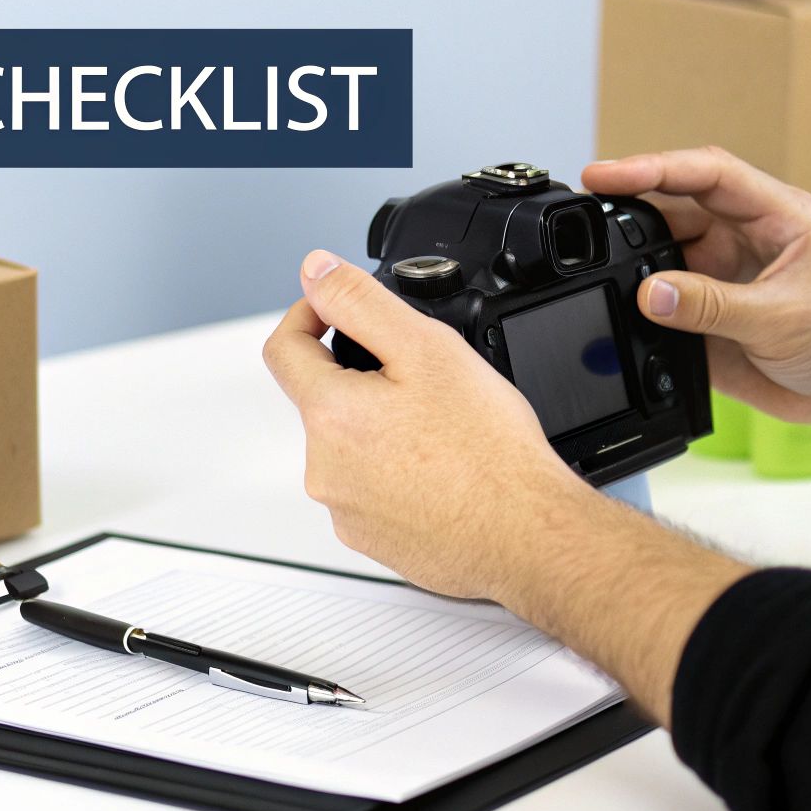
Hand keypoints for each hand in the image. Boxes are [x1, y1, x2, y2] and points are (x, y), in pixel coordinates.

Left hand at [260, 249, 597, 602]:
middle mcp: (324, 469)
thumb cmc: (489, 453)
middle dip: (361, 378)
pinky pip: (369, 490)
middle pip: (322, 400)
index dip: (310, 313)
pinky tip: (440, 471)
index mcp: (331, 415)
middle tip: (421, 379)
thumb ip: (360, 302)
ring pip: (348, 446)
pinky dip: (395, 474)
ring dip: (380, 428)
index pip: (284, 347)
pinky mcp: (369, 539)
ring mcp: (345, 510)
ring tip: (439, 430)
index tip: (336, 309)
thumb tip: (316, 271)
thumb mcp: (427, 349)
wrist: (526, 536)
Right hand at [582, 147, 810, 426]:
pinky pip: (663, 303)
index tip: (605, 175)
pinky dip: (641, 311)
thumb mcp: (781, 319)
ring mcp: (725, 275)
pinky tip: (626, 319)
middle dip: (630, 212)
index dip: (653, 167)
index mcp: (776, 215)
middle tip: (585, 219)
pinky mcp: (710, 314)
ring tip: (604, 280)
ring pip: (662, 256)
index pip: (707, 174)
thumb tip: (649, 292)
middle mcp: (746, 237)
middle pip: (674, 209)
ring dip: (634, 267)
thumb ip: (711, 306)